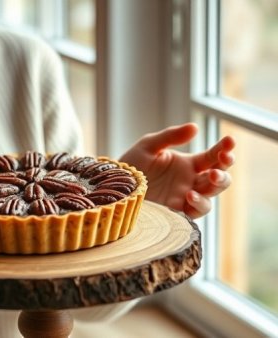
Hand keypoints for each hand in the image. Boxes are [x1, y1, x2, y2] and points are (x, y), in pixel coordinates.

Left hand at [119, 123, 234, 218]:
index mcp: (188, 164)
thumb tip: (195, 127)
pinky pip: (193, 213)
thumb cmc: (131, 165)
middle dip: (224, 171)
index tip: (229, 140)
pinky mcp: (173, 212)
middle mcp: (190, 182)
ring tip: (207, 178)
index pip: (214, 157)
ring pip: (210, 197)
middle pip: (219, 179)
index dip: (224, 149)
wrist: (112, 186)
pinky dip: (197, 205)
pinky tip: (189, 196)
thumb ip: (170, 136)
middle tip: (221, 161)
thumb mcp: (149, 145)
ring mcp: (183, 198)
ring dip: (214, 188)